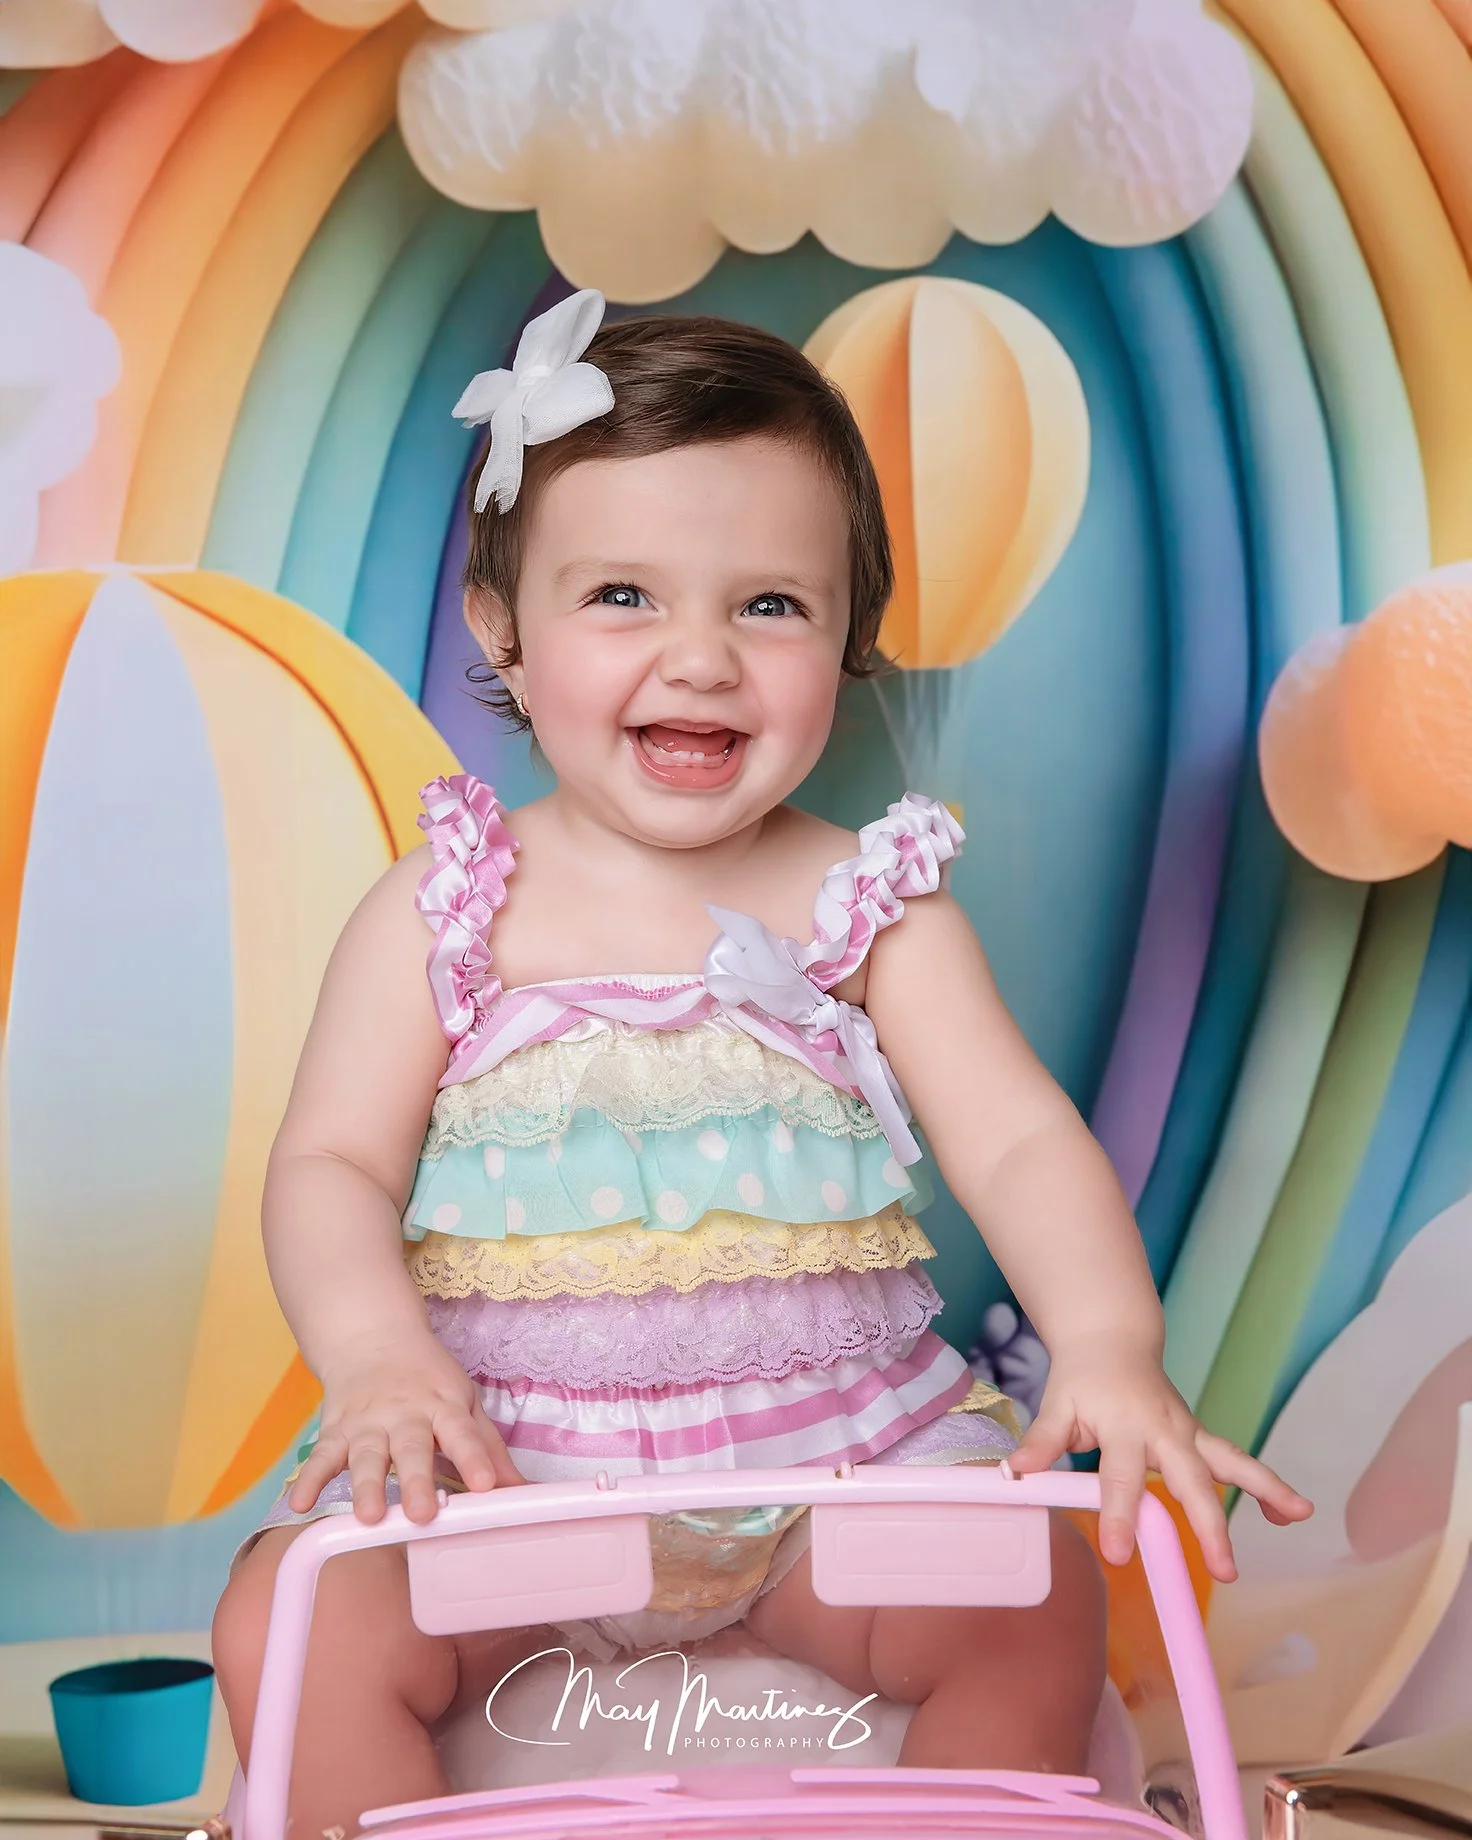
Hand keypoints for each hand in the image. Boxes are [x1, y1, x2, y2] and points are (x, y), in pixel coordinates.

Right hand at [288, 1327, 525, 1525]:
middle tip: (422, 1514)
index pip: (462, 1434)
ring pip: (366, 1456)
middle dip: (417, 1481)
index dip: (474, 1459)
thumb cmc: (428, 1378)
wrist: (372, 1337)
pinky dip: (309, 1479)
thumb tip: (524, 1491)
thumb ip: (488, 1449)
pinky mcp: (335, 1430)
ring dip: (366, 1486)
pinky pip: (321, 1457)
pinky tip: (301, 1505)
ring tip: (370, 1516)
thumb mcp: (464, 1402)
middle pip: (411, 1449)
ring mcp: (366, 1423)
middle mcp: (405, 1415)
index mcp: (443, 1407)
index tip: (485, 1486)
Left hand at [1008, 1336, 1312, 1581]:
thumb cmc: (1082, 1379)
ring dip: (1266, 1487)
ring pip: (1232, 1461)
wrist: (1112, 1340)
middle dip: (1210, 1525)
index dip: (1118, 1515)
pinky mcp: (1198, 1439)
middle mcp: (1165, 1430)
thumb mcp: (1056, 1405)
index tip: (1118, 1555)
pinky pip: (1235, 1463)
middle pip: (1191, 1479)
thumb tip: (1015, 1474)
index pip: (1121, 1477)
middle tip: (1226, 1570)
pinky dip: (1265, 1485)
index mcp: (1125, 1425)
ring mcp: (1188, 1433)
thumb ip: (1041, 1442)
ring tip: (1298, 1514)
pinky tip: (1289, 1514)